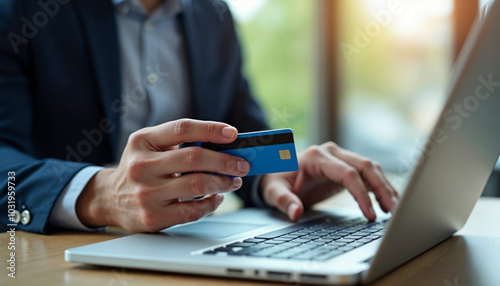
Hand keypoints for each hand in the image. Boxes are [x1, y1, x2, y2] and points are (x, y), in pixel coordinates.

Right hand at [76, 119, 249, 231]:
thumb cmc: (139, 167)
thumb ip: (179, 142)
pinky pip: (192, 211)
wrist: (108, 198)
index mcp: (143, 141)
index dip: (211, 129)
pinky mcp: (152, 217)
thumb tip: (224, 145)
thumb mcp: (149, 146)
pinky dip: (211, 204)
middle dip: (225, 161)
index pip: (182, 129)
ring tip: (233, 181)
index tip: (233, 134)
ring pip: (197, 185)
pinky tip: (216, 197)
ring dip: (222, 183)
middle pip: (194, 158)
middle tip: (242, 164)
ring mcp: (146, 193)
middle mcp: (142, 166)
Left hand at [260, 142, 398, 220]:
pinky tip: (388, 201)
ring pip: (370, 168)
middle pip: (365, 167)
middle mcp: (331, 152)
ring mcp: (340, 157)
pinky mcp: (345, 166)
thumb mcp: (273, 192)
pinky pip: (367, 173)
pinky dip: (379, 186)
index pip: (347, 173)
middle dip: (382, 188)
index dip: (361, 194)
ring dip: (384, 187)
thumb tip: (296, 213)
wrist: (276, 175)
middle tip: (393, 210)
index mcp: (316, 156)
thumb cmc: (275, 182)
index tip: (370, 214)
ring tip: (395, 208)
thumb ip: (284, 201)